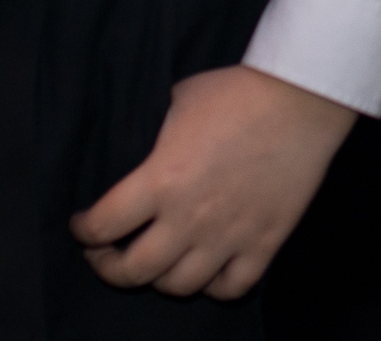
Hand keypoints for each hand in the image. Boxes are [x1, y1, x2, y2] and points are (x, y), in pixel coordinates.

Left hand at [70, 64, 356, 298]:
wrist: (299, 99)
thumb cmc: (236, 91)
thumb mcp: (180, 100)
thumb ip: (158, 137)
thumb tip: (148, 153)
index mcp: (161, 179)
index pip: (104, 225)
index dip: (84, 230)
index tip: (81, 225)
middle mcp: (188, 219)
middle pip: (134, 271)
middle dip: (109, 267)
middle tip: (105, 255)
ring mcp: (227, 238)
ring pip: (179, 287)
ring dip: (158, 278)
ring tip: (155, 262)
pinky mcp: (263, 245)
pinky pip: (230, 288)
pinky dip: (212, 286)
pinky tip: (205, 270)